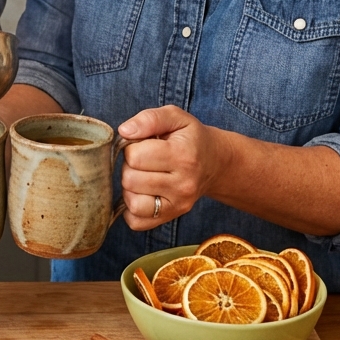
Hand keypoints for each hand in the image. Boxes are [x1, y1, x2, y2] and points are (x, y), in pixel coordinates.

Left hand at [117, 105, 229, 231]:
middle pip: (130, 180)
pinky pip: (137, 222)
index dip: (131, 147)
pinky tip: (141, 192)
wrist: (215, 162)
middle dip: (129, 167)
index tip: (142, 144)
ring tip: (142, 175)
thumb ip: (149, 119)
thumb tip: (125, 131)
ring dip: (129, 188)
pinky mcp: (173, 217)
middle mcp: (183, 184)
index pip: (135, 156)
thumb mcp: (175, 117)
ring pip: (132, 203)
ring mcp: (179, 204)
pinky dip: (132, 208)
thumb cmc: (190, 137)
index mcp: (182, 156)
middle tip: (143, 160)